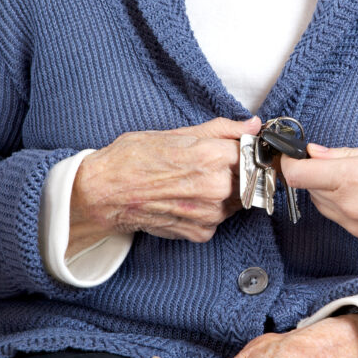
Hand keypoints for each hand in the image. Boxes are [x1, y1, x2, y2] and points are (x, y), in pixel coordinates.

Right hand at [67, 117, 260, 254]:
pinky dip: (208, 211)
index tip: (236, 150)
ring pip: (236, 200)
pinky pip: (218, 220)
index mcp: (212, 156)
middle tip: (209, 166)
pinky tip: (187, 200)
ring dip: (224, 193)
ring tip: (194, 183)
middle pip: (248, 178)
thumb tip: (252, 125)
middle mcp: (216, 187)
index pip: (252, 152)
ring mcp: (210, 213)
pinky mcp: (201, 232)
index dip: (245, 150)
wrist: (104, 192)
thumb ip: (222, 130)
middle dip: (236, 171)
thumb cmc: (133, 158)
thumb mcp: (178, 133)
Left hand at [281, 142, 357, 249]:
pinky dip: (342, 203)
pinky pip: (340, 217)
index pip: (297, 175)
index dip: (291, 162)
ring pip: (322, 205)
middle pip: (307, 189)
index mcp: (353, 178)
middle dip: (313, 173)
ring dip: (327, 189)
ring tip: (356, 175)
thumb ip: (347, 153)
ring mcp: (356, 225)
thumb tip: (316, 152)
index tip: (296, 154)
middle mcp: (350, 206)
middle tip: (332, 158)